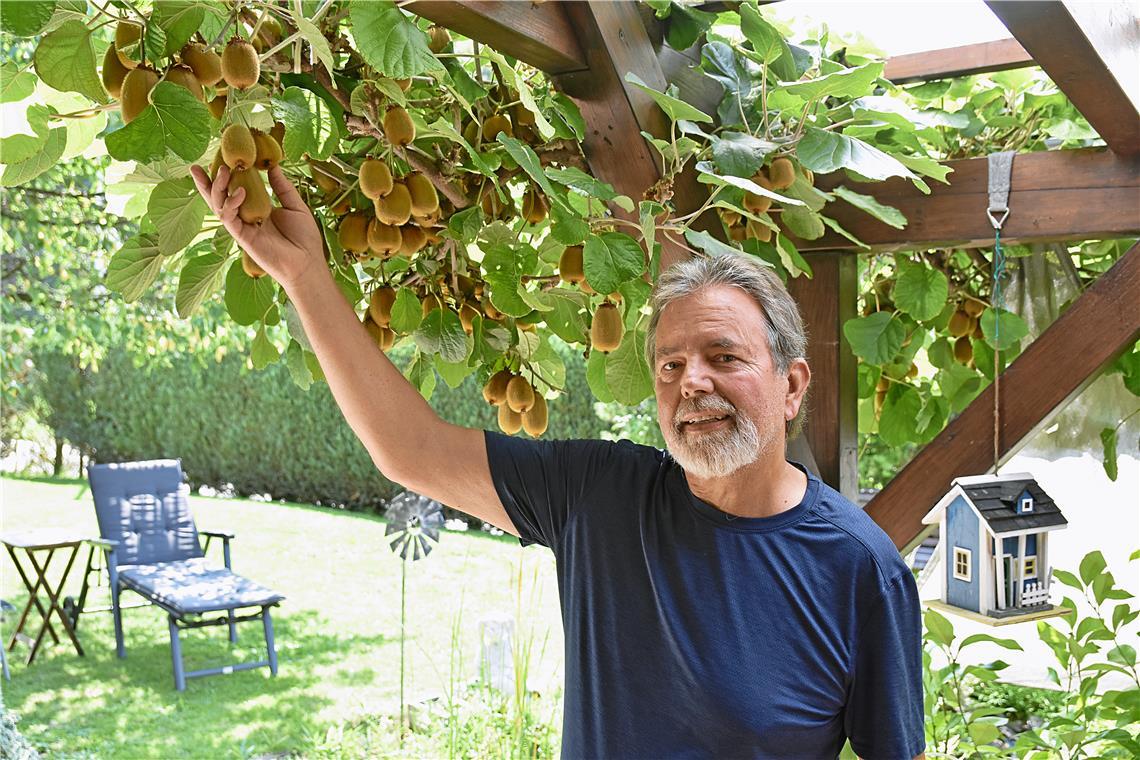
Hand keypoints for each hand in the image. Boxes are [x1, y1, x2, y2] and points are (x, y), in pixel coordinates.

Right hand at [189, 163, 325, 289]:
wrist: (307, 263)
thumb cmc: (304, 238)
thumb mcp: (296, 206)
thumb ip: (282, 187)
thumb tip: (273, 165)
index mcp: (256, 209)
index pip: (234, 190)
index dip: (224, 177)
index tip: (219, 159)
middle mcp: (245, 217)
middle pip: (218, 198)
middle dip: (206, 182)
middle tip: (198, 165)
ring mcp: (242, 227)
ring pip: (218, 206)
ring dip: (217, 188)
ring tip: (223, 171)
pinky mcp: (242, 237)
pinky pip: (229, 218)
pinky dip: (231, 203)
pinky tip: (239, 191)